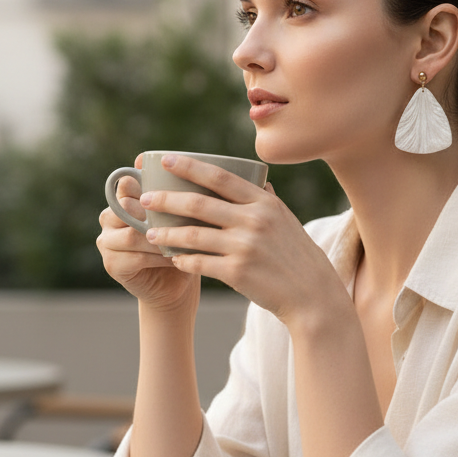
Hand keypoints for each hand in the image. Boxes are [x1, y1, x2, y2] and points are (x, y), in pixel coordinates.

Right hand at [96, 156, 199, 313]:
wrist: (175, 283)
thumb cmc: (182, 243)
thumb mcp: (182, 215)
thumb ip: (179, 195)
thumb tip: (197, 166)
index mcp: (122, 199)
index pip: (125, 184)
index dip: (144, 183)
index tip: (171, 187)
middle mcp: (109, 217)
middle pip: (125, 207)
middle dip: (153, 213)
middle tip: (183, 216)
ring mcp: (106, 241)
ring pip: (130, 234)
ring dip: (157, 237)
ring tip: (182, 239)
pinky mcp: (112, 264)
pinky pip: (135, 257)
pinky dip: (158, 258)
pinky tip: (176, 257)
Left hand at [139, 153, 348, 328]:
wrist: (313, 296)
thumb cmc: (297, 257)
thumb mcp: (286, 221)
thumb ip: (266, 200)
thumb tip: (255, 179)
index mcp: (264, 202)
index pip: (220, 176)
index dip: (190, 166)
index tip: (166, 160)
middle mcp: (254, 220)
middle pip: (198, 203)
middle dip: (166, 200)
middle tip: (145, 199)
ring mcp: (245, 246)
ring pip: (193, 235)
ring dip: (167, 233)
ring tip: (150, 233)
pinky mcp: (238, 272)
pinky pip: (199, 263)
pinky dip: (182, 260)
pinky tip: (173, 259)